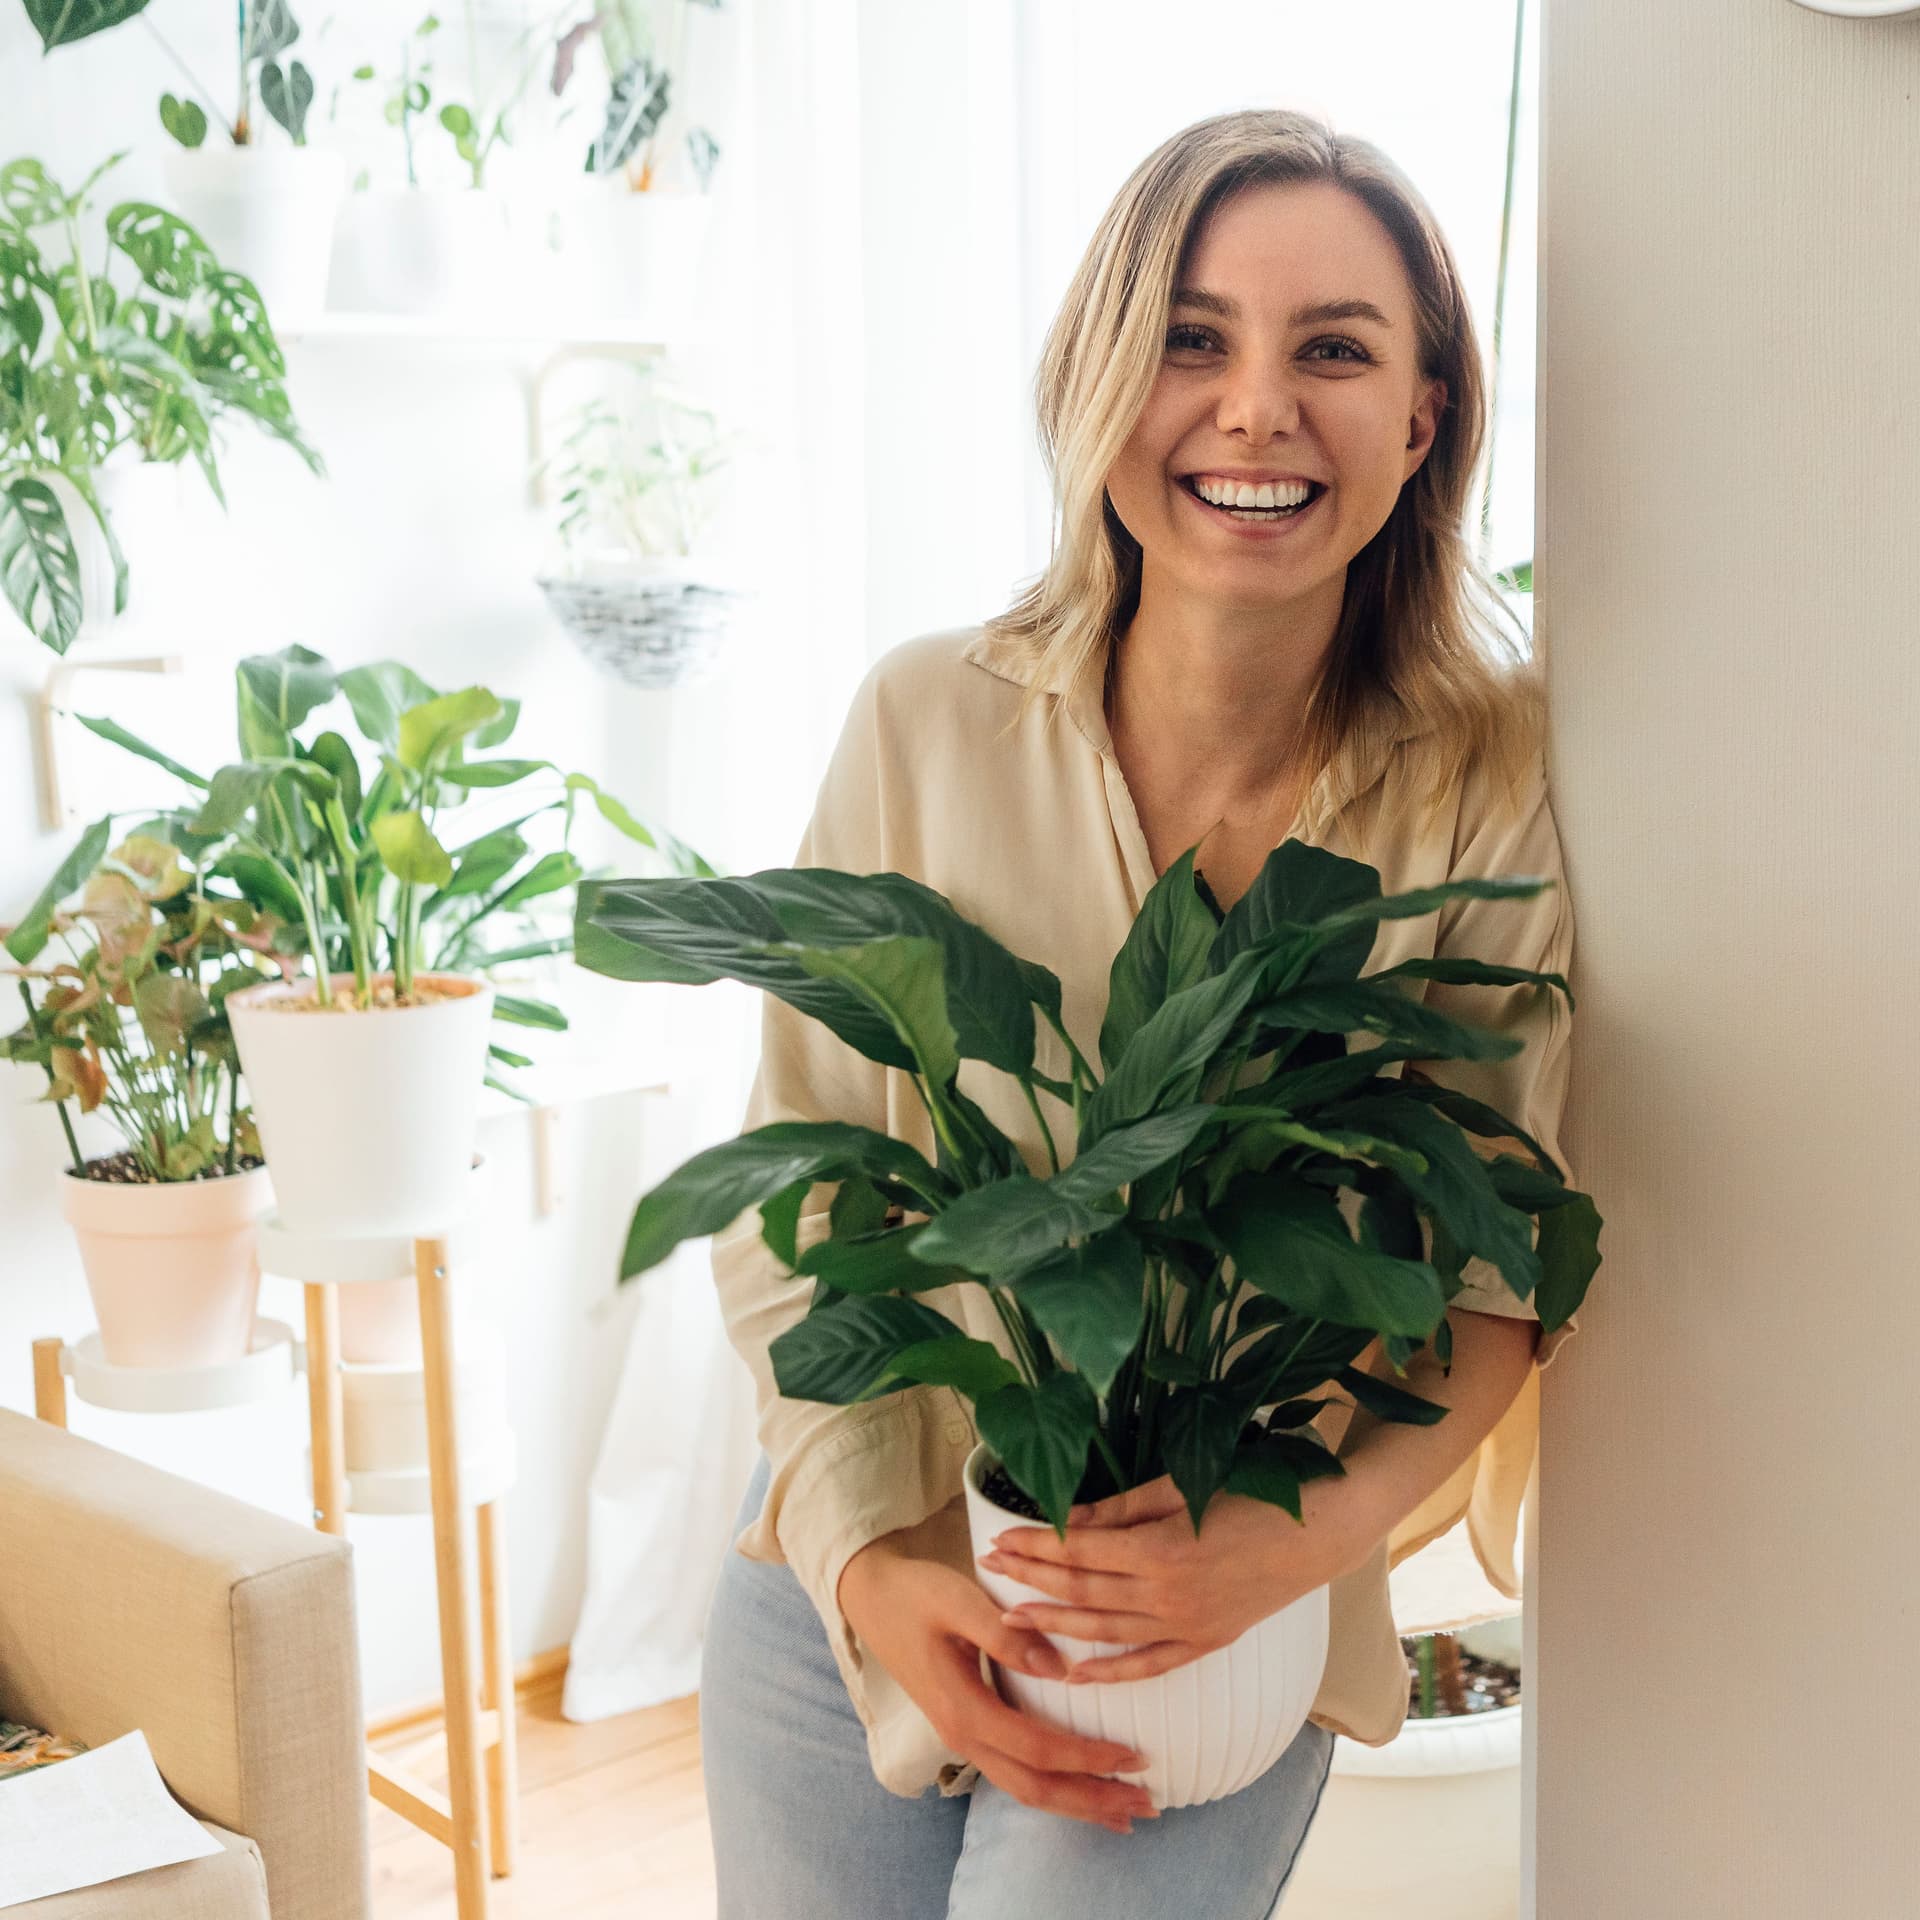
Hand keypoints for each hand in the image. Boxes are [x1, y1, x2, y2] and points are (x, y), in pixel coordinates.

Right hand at [838, 1527, 1159, 1833]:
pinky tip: (1082, 1784)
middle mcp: (964, 1734)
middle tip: (1146, 1806)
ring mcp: (965, 1735)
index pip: (1036, 1747)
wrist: (873, 1597)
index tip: (1132, 1756)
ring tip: (1124, 1811)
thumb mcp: (957, 1600)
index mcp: (962, 1708)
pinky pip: (1017, 1770)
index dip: (1085, 1757)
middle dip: (1091, 1800)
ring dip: (1077, 1801)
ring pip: (1026, 1786)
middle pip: (1035, 1787)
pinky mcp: (970, 1726)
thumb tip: (1060, 1668)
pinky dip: (1055, 1784)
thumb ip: (1004, 1633)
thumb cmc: (916, 1593)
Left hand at [979, 1471, 1365, 1683]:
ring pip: (1105, 1631)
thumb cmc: (1249, 1497)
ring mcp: (1186, 1625)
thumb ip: (1121, 1508)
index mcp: (1159, 1548)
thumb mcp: (1181, 1488)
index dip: (1036, 1543)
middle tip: (990, 1567)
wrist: (1315, 1534)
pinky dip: (1111, 1673)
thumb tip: (1069, 1517)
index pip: (1079, 1548)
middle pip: (1083, 1588)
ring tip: (1012, 1619)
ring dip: (1055, 1624)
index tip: (1000, 1536)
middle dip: (1032, 1577)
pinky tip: (1075, 1675)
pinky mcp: (1205, 1643)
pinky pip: (1148, 1665)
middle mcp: (1166, 1594)